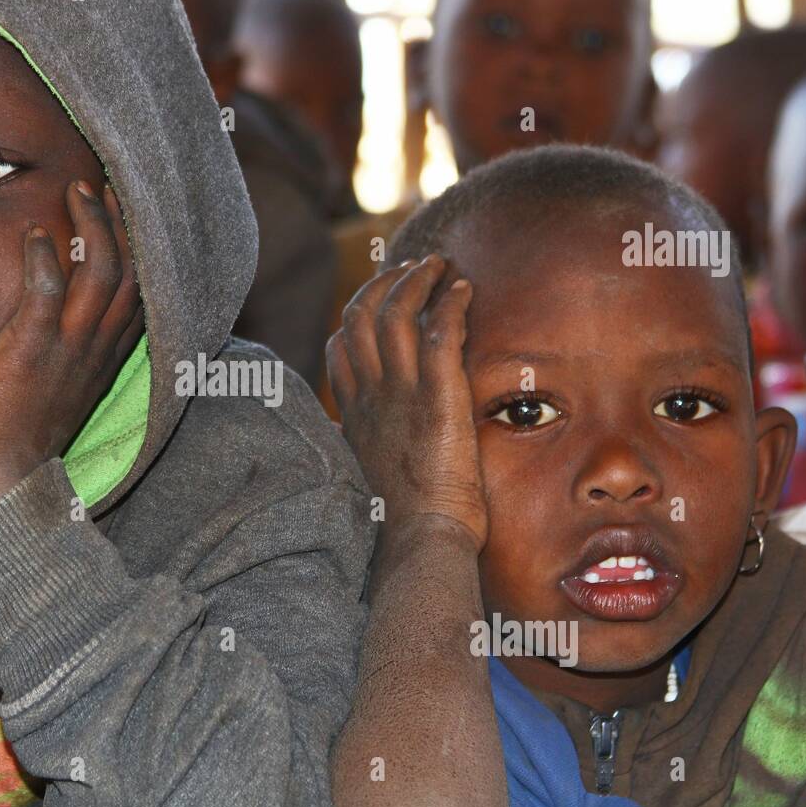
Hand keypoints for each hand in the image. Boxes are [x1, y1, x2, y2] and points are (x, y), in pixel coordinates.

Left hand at [0, 181, 142, 527]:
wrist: (1, 476)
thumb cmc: (17, 438)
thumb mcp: (55, 389)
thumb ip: (60, 353)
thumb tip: (47, 323)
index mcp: (105, 358)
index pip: (137, 293)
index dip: (137, 250)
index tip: (124, 214)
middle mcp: (97, 348)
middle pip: (129, 271)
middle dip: (122, 222)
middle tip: (106, 184)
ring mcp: (69, 348)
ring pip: (101, 271)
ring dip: (92, 225)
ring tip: (78, 190)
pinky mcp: (32, 350)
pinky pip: (48, 291)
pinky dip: (43, 258)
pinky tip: (33, 233)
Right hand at [326, 255, 486, 551]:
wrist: (420, 541)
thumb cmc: (404, 523)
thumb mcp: (370, 478)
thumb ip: (366, 449)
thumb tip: (361, 442)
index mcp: (355, 414)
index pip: (341, 346)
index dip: (357, 314)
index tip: (381, 301)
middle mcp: (371, 395)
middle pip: (361, 316)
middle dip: (385, 283)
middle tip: (413, 269)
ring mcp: (401, 392)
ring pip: (396, 312)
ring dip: (418, 280)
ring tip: (439, 265)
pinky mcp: (438, 396)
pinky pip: (441, 331)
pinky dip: (451, 302)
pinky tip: (465, 289)